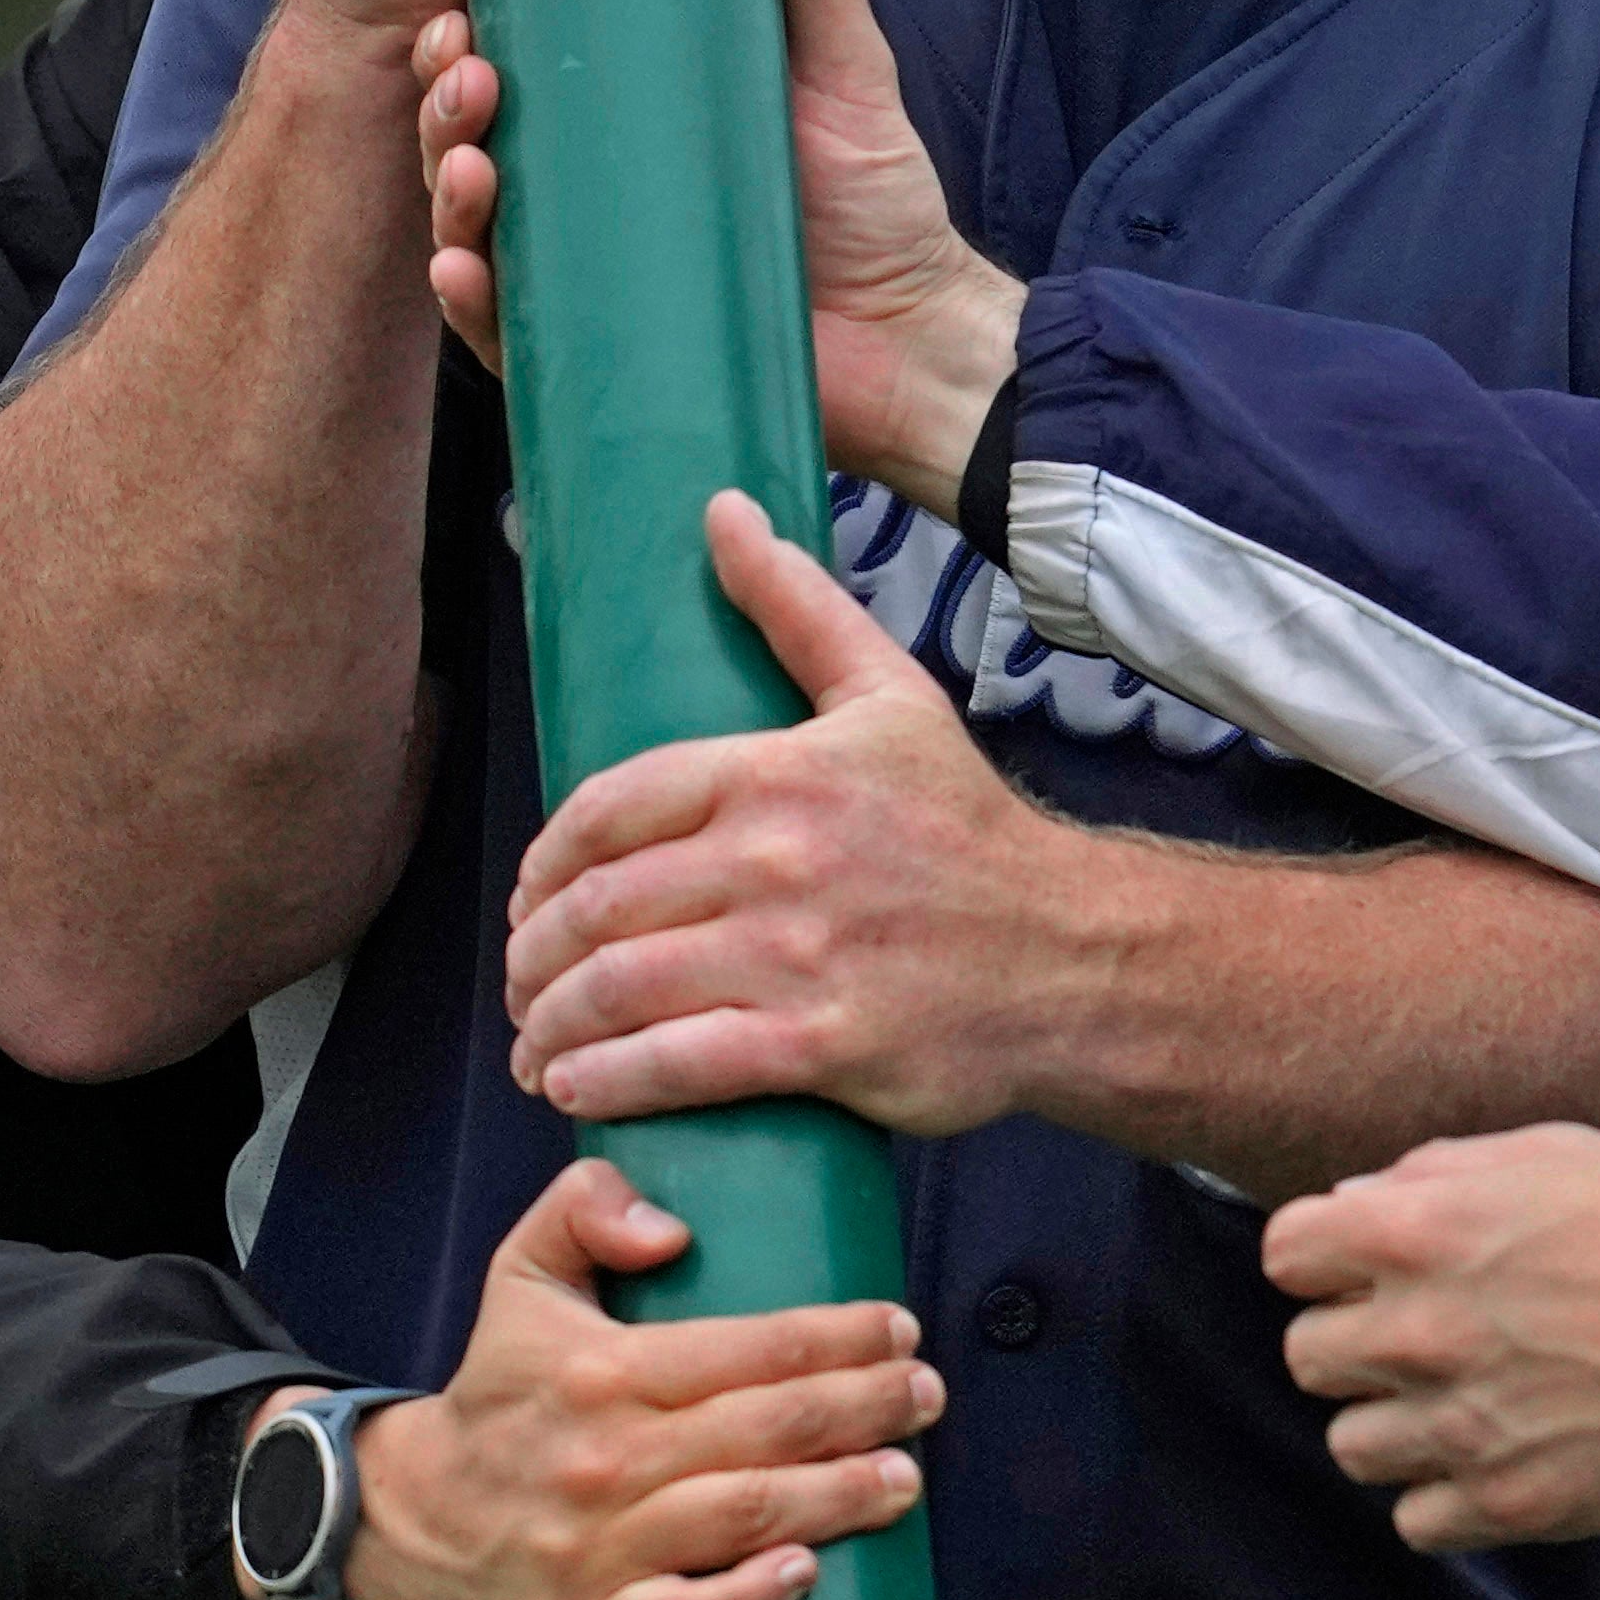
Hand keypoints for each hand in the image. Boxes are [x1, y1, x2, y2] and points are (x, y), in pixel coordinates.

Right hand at [351, 1154, 939, 1599]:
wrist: (415, 1519)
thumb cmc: (498, 1396)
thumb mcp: (522, 1278)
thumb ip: (584, 1210)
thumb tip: (670, 1227)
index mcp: (603, 1372)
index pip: (749, 1347)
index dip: (839, 1337)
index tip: (900, 1329)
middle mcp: (608, 1459)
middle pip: (769, 1429)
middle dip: (866, 1408)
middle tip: (926, 1395)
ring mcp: (602, 1548)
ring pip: (745, 1516)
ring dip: (838, 1497)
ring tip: (905, 1477)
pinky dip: (751, 1596)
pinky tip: (810, 1573)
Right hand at [415, 0, 1020, 483]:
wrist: (913, 331)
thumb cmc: (874, 199)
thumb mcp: (838, 64)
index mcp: (616, 121)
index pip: (512, 71)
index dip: (464, 38)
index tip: (461, 4)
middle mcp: (582, 195)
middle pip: (470, 141)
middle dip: (442, 105)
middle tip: (463, 68)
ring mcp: (581, 274)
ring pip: (471, 228)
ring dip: (445, 189)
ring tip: (470, 160)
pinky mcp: (594, 354)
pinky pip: (507, 331)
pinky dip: (472, 299)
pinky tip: (462, 268)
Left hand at [503, 494, 1102, 1131]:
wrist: (1077, 954)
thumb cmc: (971, 832)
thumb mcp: (889, 697)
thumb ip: (796, 607)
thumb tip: (722, 511)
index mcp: (778, 772)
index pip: (611, 807)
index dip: (544, 858)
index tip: (529, 895)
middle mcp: (777, 860)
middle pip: (600, 905)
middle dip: (535, 954)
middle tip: (523, 981)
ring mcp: (797, 957)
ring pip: (621, 988)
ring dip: (550, 1024)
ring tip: (534, 1044)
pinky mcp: (821, 1046)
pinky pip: (678, 1067)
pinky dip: (605, 1081)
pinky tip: (572, 1088)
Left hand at [1262, 1129, 1599, 1552]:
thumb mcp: (1543, 1154)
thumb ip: (1434, 1178)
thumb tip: (1359, 1205)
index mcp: (1419, 1232)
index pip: (1286, 1256)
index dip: (1323, 1264)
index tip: (1358, 1275)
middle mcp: (1423, 1331)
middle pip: (1306, 1357)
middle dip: (1354, 1348)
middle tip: (1419, 1345)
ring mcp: (1463, 1425)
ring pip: (1352, 1447)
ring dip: (1396, 1428)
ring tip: (1460, 1409)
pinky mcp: (1509, 1503)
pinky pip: (1415, 1521)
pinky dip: (1444, 1499)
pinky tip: (1493, 1462)